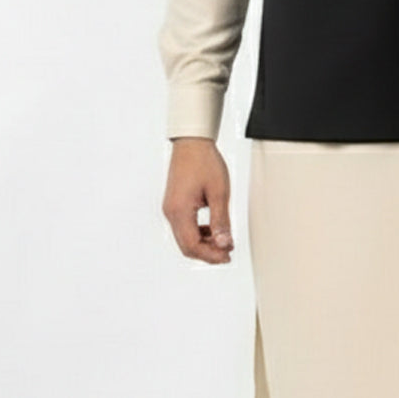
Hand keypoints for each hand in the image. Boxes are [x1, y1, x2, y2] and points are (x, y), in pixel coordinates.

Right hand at [162, 137, 233, 263]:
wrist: (192, 141)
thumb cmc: (205, 161)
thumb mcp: (219, 192)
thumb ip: (220, 220)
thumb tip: (223, 244)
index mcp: (179, 211)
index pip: (192, 245)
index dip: (211, 255)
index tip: (228, 256)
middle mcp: (171, 212)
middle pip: (186, 245)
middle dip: (207, 252)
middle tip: (227, 253)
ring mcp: (171, 208)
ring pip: (185, 237)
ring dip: (204, 243)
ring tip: (223, 240)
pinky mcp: (174, 203)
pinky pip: (184, 226)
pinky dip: (198, 232)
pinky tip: (213, 228)